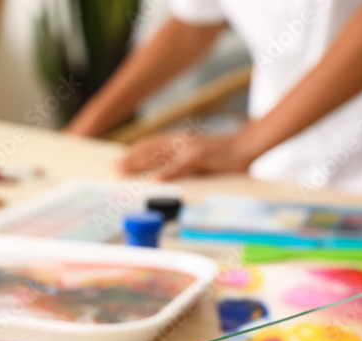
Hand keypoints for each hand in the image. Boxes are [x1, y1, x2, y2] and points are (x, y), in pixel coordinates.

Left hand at [116, 129, 256, 179]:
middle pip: (150, 150)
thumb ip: (181, 166)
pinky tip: (155, 179)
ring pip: (159, 156)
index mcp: (181, 141)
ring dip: (140, 164)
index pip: (152, 145)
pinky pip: (181, 167)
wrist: (248, 145)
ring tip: (123, 170)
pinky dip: (168, 172)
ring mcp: (190, 148)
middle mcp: (182, 142)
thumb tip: (162, 176)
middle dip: (130, 159)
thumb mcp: (199, 160)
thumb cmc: (225, 155)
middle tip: (113, 167)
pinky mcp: (201, 157)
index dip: (135, 152)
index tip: (120, 159)